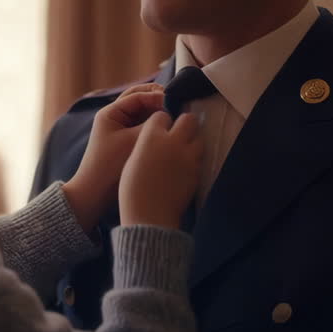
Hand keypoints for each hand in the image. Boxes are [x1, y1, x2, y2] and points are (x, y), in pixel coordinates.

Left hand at [62, 83, 164, 231]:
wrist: (95, 194)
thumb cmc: (110, 166)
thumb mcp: (133, 142)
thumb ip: (152, 125)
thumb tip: (171, 114)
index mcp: (111, 113)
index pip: (137, 95)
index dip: (157, 96)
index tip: (175, 103)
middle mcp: (115, 118)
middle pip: (140, 101)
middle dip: (158, 100)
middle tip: (177, 105)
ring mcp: (121, 130)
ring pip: (143, 114)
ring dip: (158, 113)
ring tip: (176, 117)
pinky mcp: (127, 142)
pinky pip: (143, 127)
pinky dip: (155, 125)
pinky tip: (169, 130)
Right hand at [118, 111, 201, 228]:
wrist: (150, 215)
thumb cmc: (133, 190)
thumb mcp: (132, 160)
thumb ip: (146, 144)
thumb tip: (156, 138)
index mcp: (151, 137)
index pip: (162, 116)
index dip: (160, 122)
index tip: (158, 129)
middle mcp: (173, 142)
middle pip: (188, 119)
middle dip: (183, 123)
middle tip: (177, 133)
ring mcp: (188, 156)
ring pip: (198, 137)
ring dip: (191, 140)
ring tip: (183, 150)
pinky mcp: (197, 171)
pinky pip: (199, 156)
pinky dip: (194, 158)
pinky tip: (184, 166)